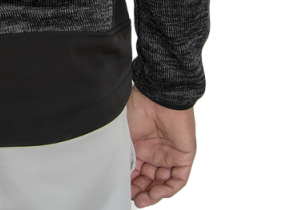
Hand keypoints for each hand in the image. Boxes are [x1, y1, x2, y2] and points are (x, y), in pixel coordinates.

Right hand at [127, 84, 196, 206]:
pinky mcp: (183, 157)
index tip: (122, 189)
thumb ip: (121, 155)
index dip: (130, 183)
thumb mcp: (124, 135)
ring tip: (143, 199)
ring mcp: (169, 155)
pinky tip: (156, 192)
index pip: (136, 171)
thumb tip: (113, 174)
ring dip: (153, 194)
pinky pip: (178, 179)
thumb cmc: (137, 108)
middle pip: (149, 180)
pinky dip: (168, 189)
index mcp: (139, 146)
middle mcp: (154, 152)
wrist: (157, 97)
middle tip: (133, 198)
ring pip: (163, 183)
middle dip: (141, 192)